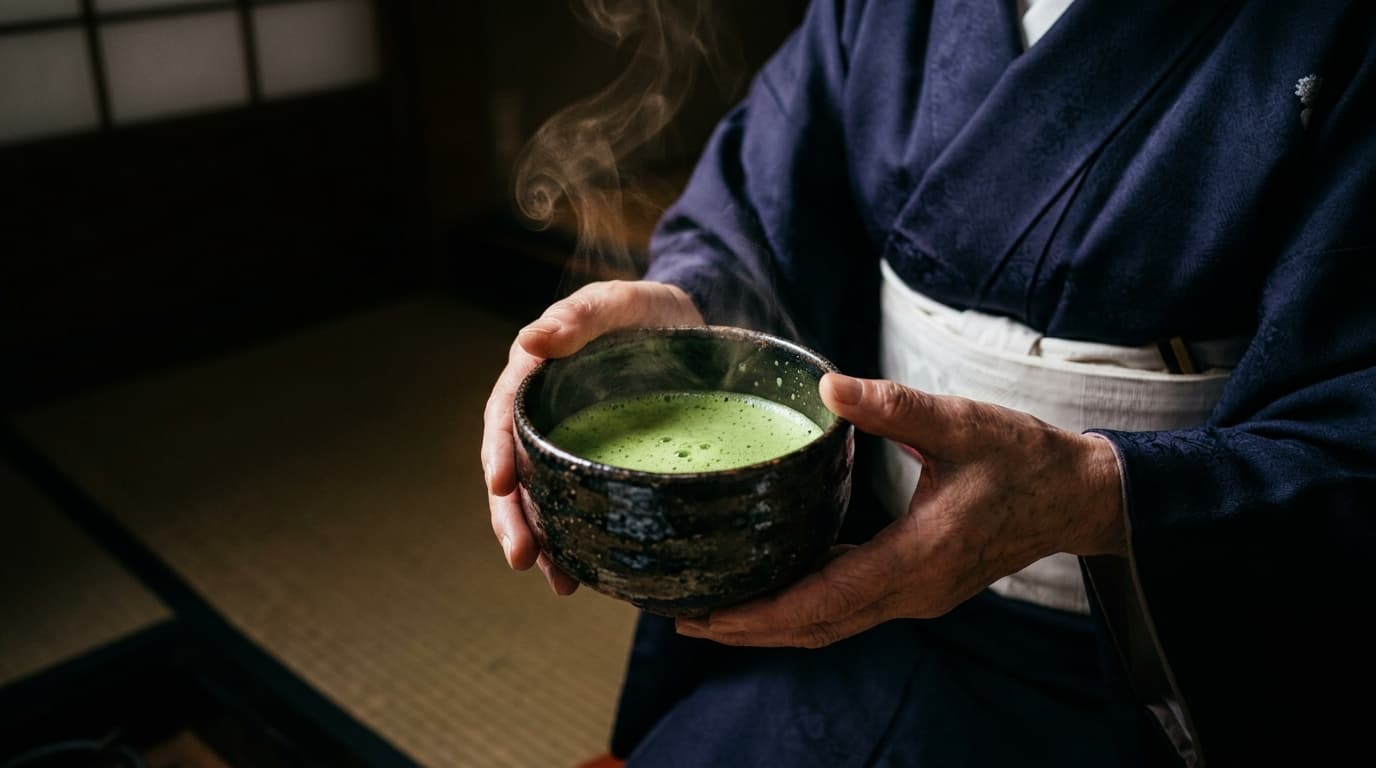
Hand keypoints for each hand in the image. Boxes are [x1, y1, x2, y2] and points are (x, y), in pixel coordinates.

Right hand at [482, 280, 703, 593]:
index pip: (505, 416)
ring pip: (543, 498)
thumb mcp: (620, 303)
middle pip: (515, 470)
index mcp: (537, 376)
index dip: (499, 452)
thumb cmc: (649, 309)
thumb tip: (529, 341)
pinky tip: (586, 576)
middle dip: (513, 517)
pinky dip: (579, 541)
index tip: (500, 485)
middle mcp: (546, 416)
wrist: (692, 331)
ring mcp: (571, 445)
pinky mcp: (600, 468)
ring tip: (557, 583)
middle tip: (522, 558)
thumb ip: (580, 316)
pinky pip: (580, 506)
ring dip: (544, 543)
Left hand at [676, 373, 1125, 646]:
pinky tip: (777, 584)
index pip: (825, 599)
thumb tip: (828, 384)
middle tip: (685, 618)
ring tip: (717, 611)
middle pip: (817, 625)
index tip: (709, 615)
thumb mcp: (961, 422)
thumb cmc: (1024, 457)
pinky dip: (808, 605)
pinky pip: (852, 607)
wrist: (1080, 495)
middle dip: (750, 628)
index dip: (762, 613)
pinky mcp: (921, 586)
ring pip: (832, 623)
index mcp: (918, 556)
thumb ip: (893, 405)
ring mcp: (918, 595)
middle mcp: (914, 591)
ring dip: (775, 623)